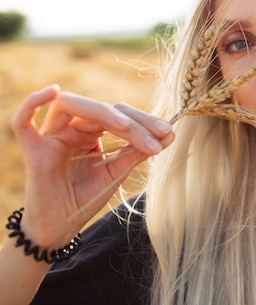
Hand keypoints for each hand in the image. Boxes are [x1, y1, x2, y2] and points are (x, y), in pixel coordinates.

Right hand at [9, 85, 173, 248]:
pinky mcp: (32, 149)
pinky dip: (32, 102)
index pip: (119, 113)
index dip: (144, 121)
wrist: (61, 227)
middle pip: (102, 109)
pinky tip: (52, 92)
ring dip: (103, 113)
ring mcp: (51, 136)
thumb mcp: (117, 172)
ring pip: (72, 106)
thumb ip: (138, 151)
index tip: (168, 134)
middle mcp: (72, 128)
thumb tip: (169, 134)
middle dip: (133, 120)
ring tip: (127, 128)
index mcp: (92, 131)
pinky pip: (22, 121)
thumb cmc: (86, 197)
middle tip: (158, 136)